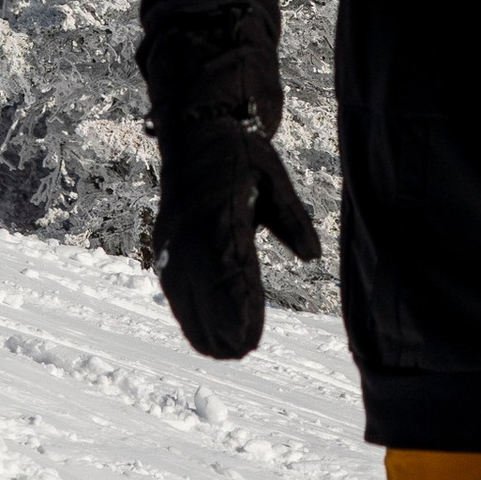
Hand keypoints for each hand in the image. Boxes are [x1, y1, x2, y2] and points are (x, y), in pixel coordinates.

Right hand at [152, 108, 321, 361]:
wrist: (197, 127)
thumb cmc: (240, 153)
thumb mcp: (273, 179)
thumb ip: (291, 219)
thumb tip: (312, 255)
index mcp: (218, 216)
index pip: (227, 273)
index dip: (237, 309)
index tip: (248, 336)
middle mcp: (190, 232)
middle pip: (202, 292)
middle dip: (221, 325)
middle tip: (243, 352)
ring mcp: (174, 238)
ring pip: (183, 293)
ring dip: (202, 324)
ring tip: (223, 351)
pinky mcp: (168, 241)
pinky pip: (174, 282)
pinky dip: (187, 308)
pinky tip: (198, 327)